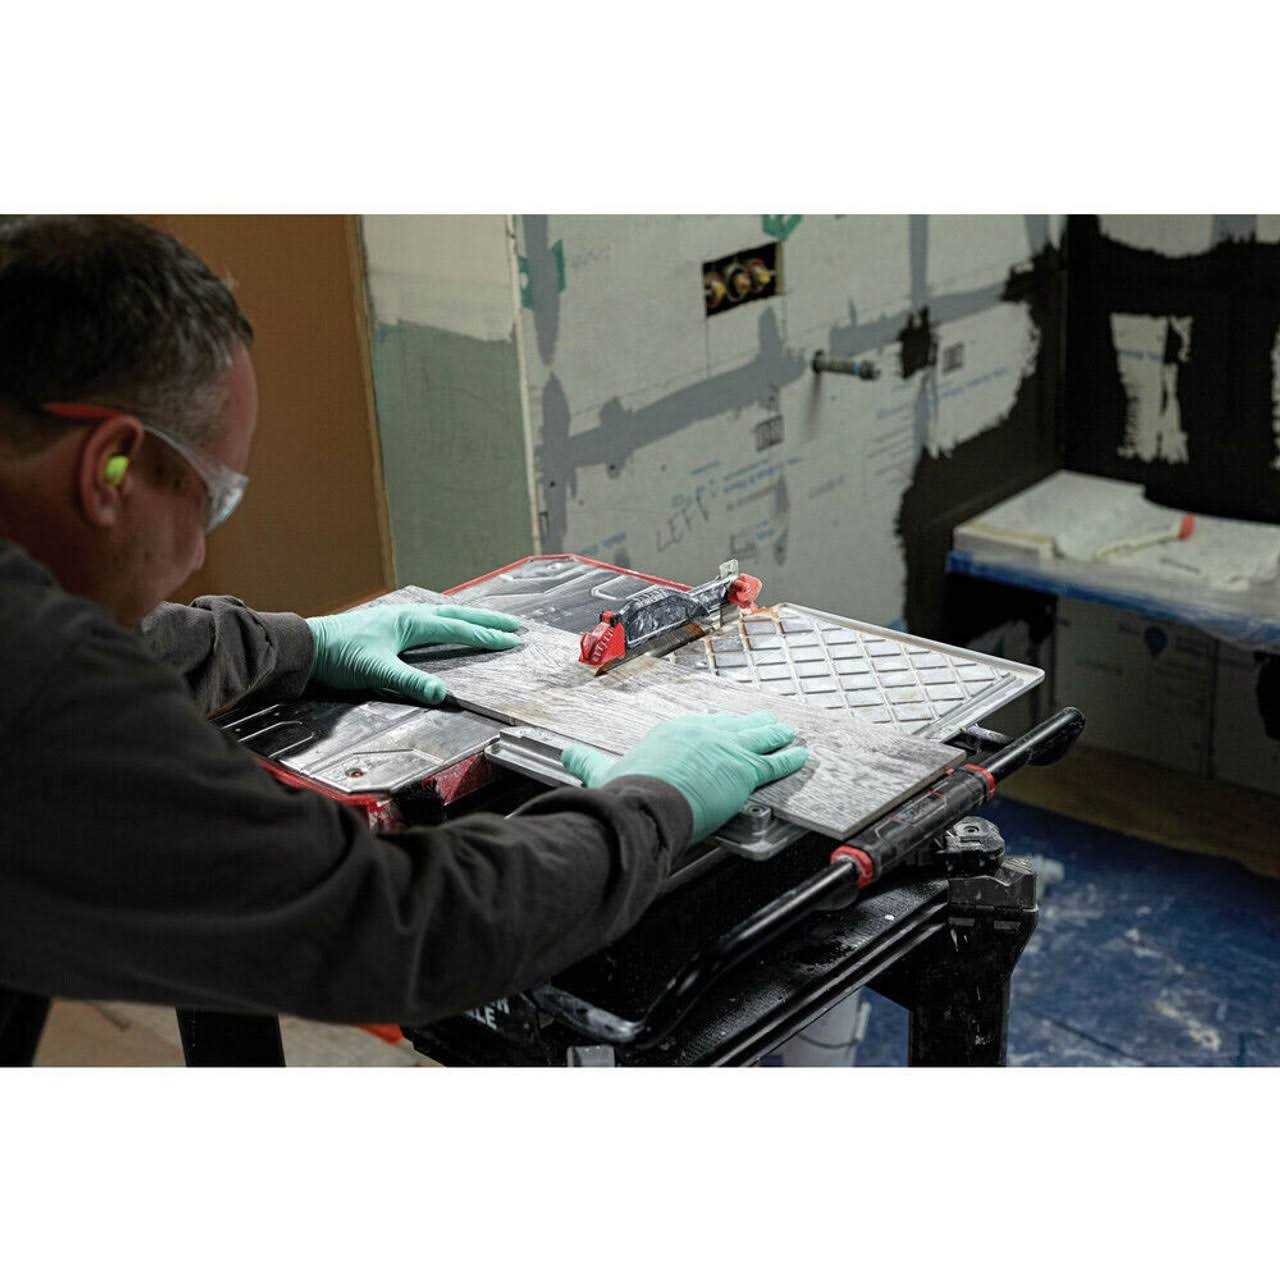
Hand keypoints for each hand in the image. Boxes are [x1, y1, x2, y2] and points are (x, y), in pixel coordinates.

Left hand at [306, 603, 521, 704]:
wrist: (308, 647)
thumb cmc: (339, 655)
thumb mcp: (377, 671)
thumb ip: (411, 682)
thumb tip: (442, 693)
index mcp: (410, 622)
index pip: (458, 629)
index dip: (487, 636)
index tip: (512, 640)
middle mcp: (408, 615)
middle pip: (457, 615)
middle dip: (488, 621)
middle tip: (515, 626)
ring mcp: (398, 618)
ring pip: (444, 614)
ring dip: (470, 618)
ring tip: (490, 622)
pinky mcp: (389, 626)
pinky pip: (429, 619)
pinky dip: (448, 620)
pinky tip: (447, 625)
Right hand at [561, 710, 809, 843]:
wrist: (645, 804)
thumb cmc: (627, 792)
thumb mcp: (602, 771)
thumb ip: (587, 761)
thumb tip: (568, 755)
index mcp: (673, 731)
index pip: (702, 724)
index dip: (715, 726)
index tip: (721, 725)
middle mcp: (703, 733)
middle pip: (734, 724)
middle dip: (750, 723)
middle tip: (764, 720)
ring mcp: (727, 749)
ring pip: (759, 737)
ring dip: (775, 735)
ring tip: (787, 732)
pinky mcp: (744, 771)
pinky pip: (774, 762)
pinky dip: (790, 759)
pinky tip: (800, 755)